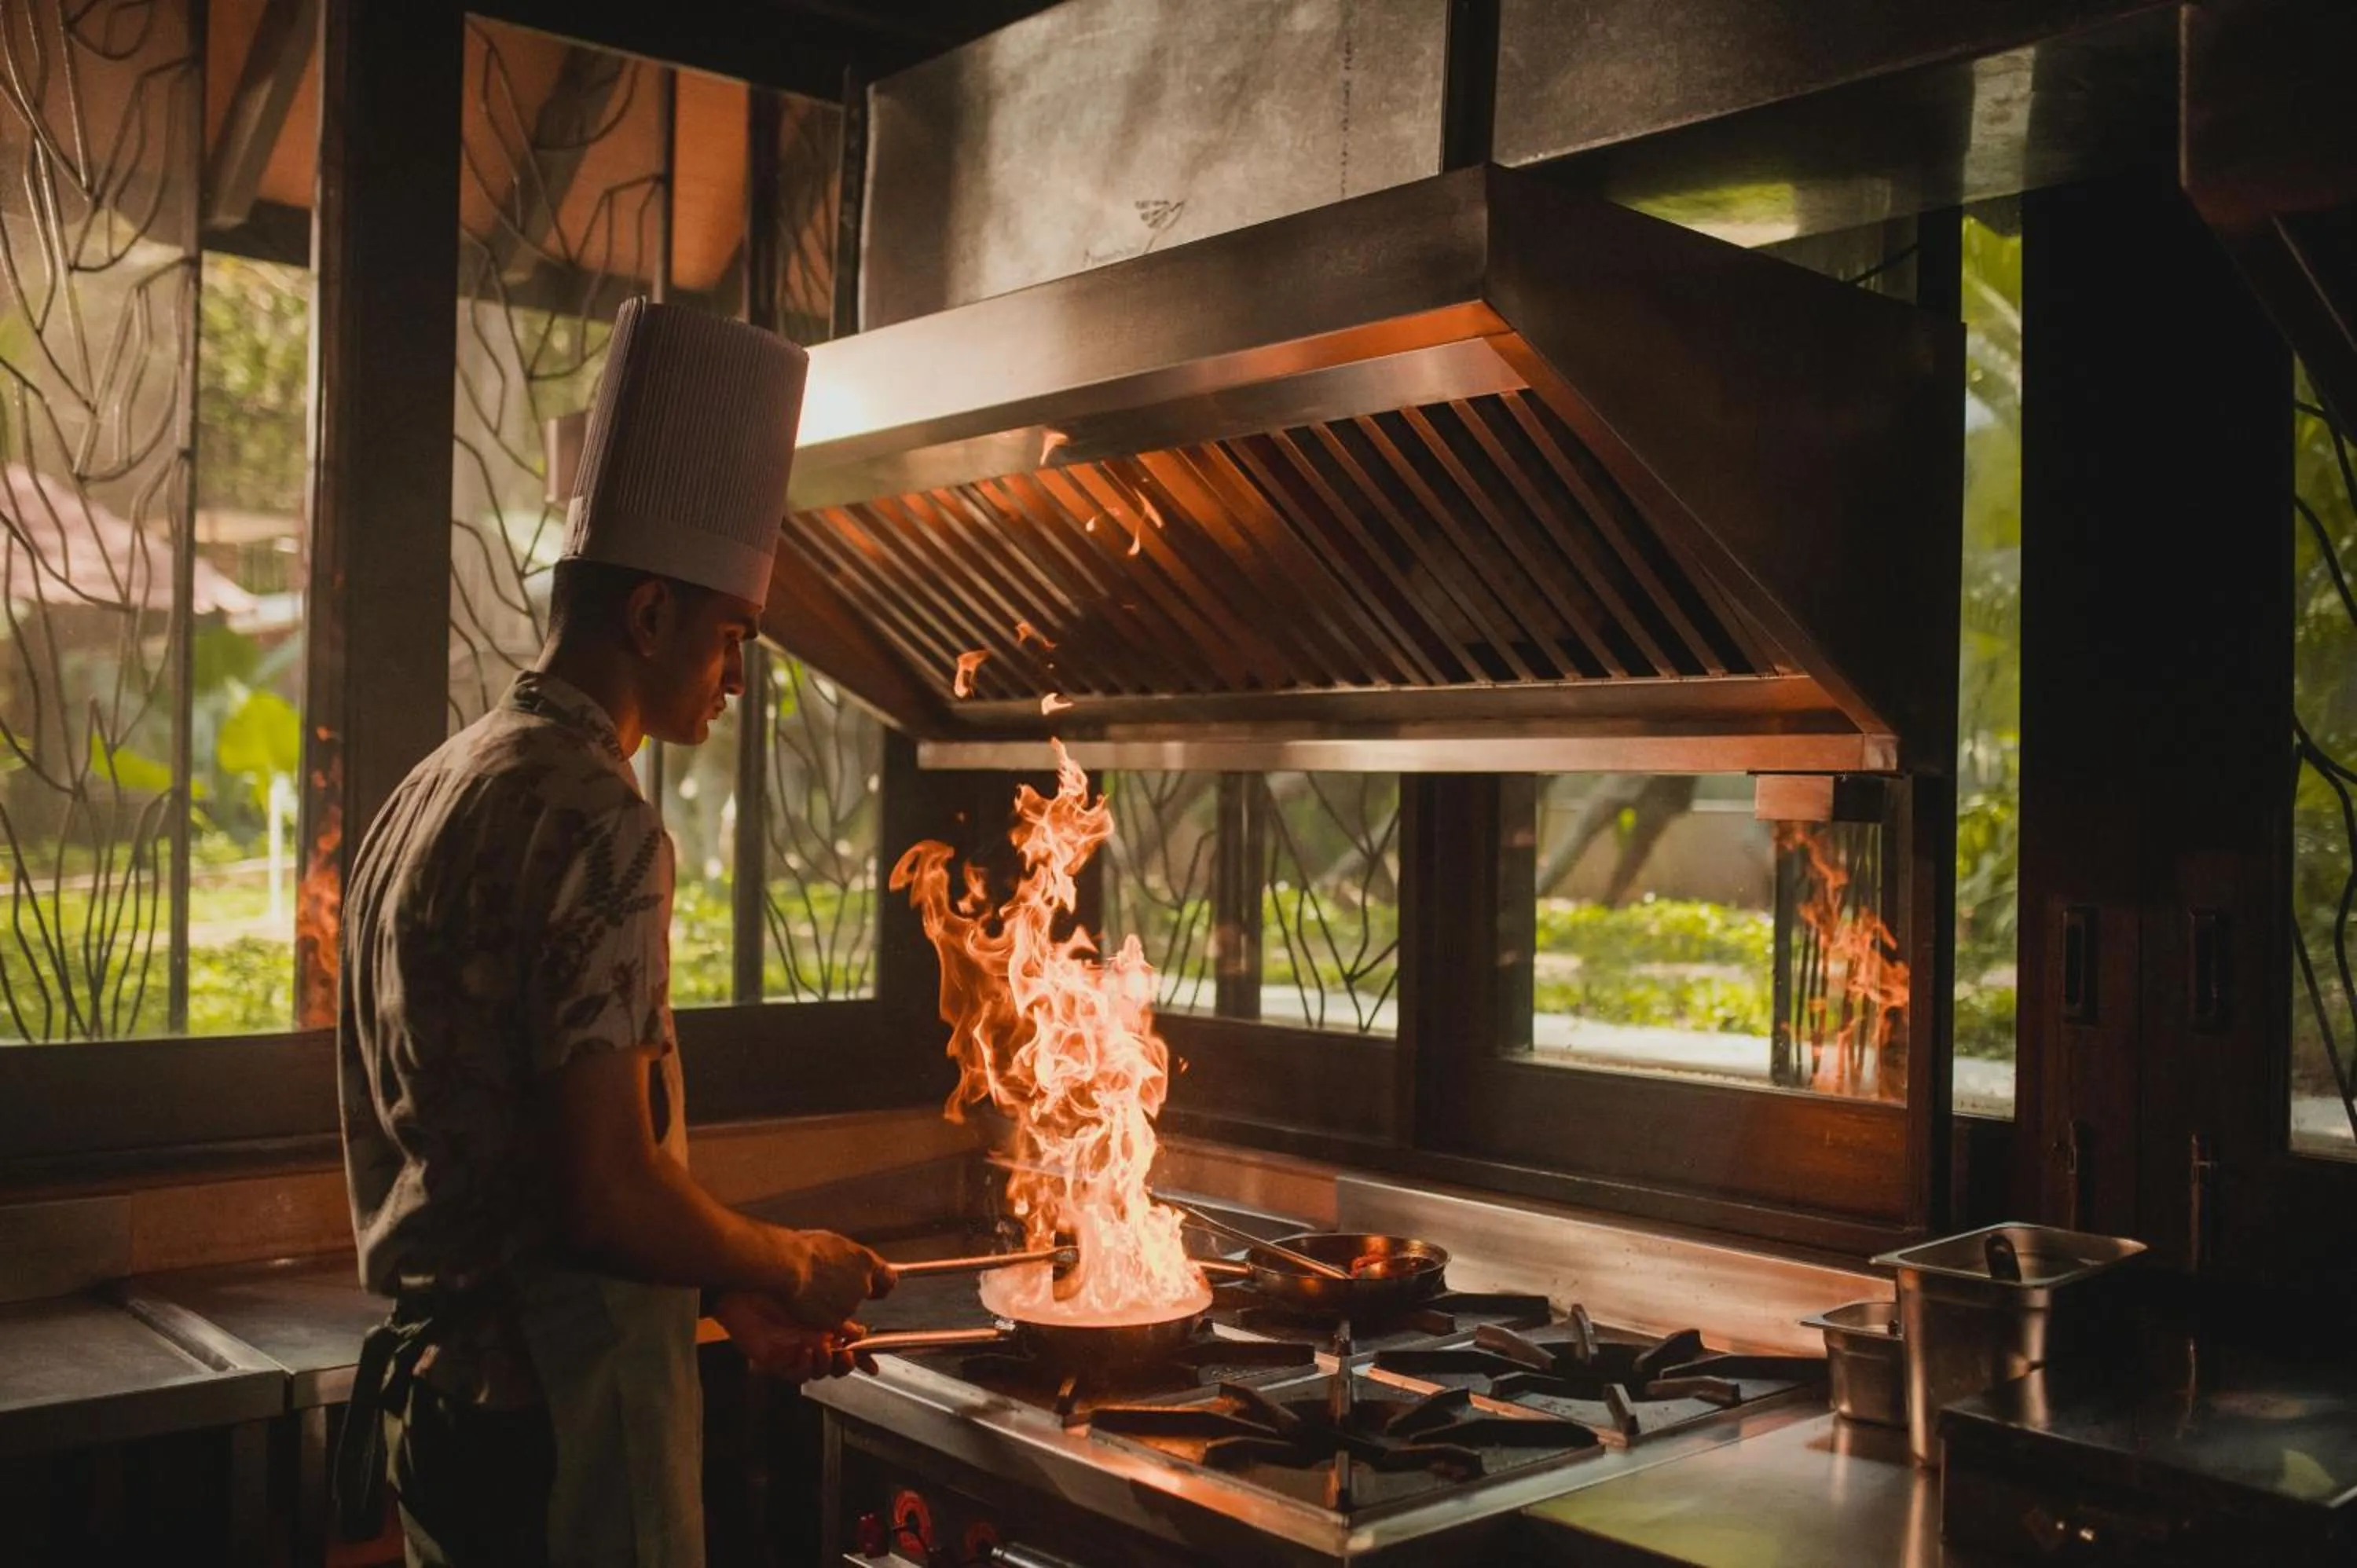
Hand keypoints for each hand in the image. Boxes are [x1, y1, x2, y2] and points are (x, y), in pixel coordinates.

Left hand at [708, 1290, 874, 1380]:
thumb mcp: (824, 1286)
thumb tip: (867, 1319)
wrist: (749, 1281)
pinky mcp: (774, 1359)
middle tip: (848, 1355)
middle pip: (836, 1364)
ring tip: (823, 1349)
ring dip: (825, 1364)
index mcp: (825, 1321)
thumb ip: (847, 1303)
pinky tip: (804, 1351)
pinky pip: (794, 1374)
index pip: (848, 1343)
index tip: (874, 1366)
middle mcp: (811, 1337)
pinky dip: (803, 1367)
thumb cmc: (784, 1276)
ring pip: (817, 1372)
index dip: (862, 1357)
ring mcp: (792, 1349)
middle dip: (847, 1365)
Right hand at [777, 1229, 894, 1326]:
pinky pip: (831, 1323)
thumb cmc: (804, 1249)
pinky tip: (808, 1307)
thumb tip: (846, 1260)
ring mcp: (849, 1306)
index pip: (888, 1279)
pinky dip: (822, 1318)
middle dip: (850, 1292)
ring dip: (834, 1305)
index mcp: (865, 1261)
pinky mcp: (833, 1322)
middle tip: (830, 1286)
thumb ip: (847, 1256)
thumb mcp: (833, 1243)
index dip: (881, 1284)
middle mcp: (863, 1285)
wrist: (786, 1267)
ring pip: (845, 1309)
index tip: (876, 1287)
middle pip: (863, 1293)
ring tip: (812, 1293)